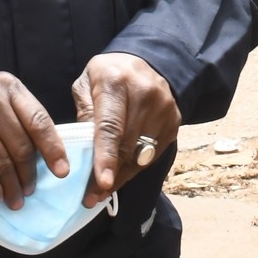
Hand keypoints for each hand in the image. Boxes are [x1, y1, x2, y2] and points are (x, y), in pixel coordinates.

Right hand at [0, 73, 66, 209]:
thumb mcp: (2, 100)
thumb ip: (24, 119)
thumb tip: (51, 159)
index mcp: (8, 86)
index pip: (38, 121)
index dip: (53, 149)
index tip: (62, 171)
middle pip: (21, 146)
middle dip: (29, 174)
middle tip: (31, 189)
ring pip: (2, 164)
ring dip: (12, 187)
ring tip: (16, 198)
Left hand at [72, 53, 178, 207]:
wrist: (146, 61)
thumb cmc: (107, 75)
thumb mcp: (85, 84)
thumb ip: (83, 113)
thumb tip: (83, 150)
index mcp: (116, 82)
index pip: (111, 126)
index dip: (105, 156)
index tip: (101, 183)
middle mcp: (145, 94)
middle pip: (126, 145)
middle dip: (108, 174)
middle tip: (90, 196)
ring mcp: (164, 108)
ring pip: (141, 155)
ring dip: (121, 175)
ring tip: (102, 190)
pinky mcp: (174, 122)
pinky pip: (152, 155)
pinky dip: (135, 167)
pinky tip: (121, 172)